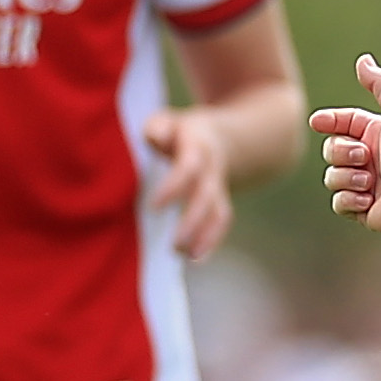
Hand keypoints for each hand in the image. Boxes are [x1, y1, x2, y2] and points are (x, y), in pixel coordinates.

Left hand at [141, 102, 237, 260]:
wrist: (226, 139)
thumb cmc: (182, 132)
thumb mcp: (170, 120)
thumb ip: (160, 127)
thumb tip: (157, 138)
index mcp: (198, 147)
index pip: (189, 167)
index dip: (175, 187)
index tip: (154, 207)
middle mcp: (212, 170)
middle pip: (206, 197)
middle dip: (192, 221)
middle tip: (173, 244)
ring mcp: (219, 189)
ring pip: (218, 214)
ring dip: (205, 237)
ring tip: (186, 256)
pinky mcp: (219, 204)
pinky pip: (219, 224)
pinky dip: (209, 243)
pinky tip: (195, 260)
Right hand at [312, 53, 380, 236]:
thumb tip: (363, 60)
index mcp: (373, 135)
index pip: (339, 123)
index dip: (328, 121)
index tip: (318, 122)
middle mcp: (367, 159)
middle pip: (330, 151)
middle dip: (343, 154)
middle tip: (365, 158)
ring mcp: (362, 184)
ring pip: (330, 177)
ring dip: (348, 179)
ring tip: (370, 183)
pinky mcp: (361, 209)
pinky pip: (338, 203)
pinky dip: (351, 200)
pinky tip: (370, 201)